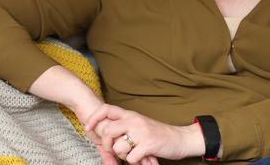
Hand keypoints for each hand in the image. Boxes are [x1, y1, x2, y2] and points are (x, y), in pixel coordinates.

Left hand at [85, 104, 204, 163]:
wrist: (180, 138)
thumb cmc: (158, 134)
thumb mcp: (140, 124)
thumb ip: (124, 125)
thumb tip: (104, 131)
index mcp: (131, 115)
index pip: (107, 109)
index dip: (94, 118)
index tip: (88, 127)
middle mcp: (135, 120)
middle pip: (107, 131)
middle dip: (106, 144)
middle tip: (114, 150)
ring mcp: (141, 132)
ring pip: (118, 147)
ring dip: (122, 155)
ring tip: (132, 154)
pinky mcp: (148, 144)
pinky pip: (130, 158)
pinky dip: (134, 161)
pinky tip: (142, 157)